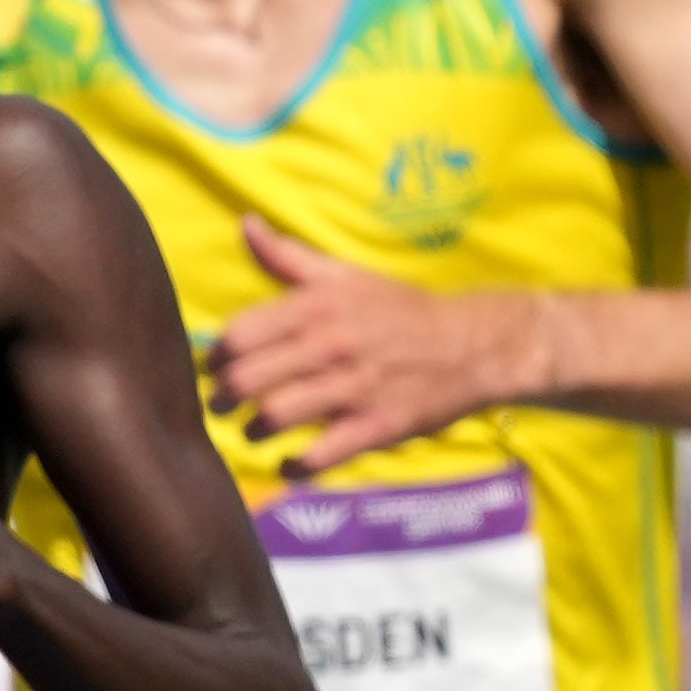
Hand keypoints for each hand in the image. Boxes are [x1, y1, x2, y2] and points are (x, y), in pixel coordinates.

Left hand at [207, 218, 543, 472]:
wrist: (475, 343)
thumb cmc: (399, 310)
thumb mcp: (344, 275)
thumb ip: (287, 257)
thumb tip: (246, 223)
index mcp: (316, 307)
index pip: (237, 335)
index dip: (216, 358)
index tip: (215, 369)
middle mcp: (331, 344)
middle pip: (245, 380)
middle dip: (222, 400)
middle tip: (223, 407)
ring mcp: (355, 387)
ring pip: (274, 417)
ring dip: (252, 432)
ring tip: (255, 431)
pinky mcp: (378, 425)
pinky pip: (320, 455)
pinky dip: (295, 466)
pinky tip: (290, 463)